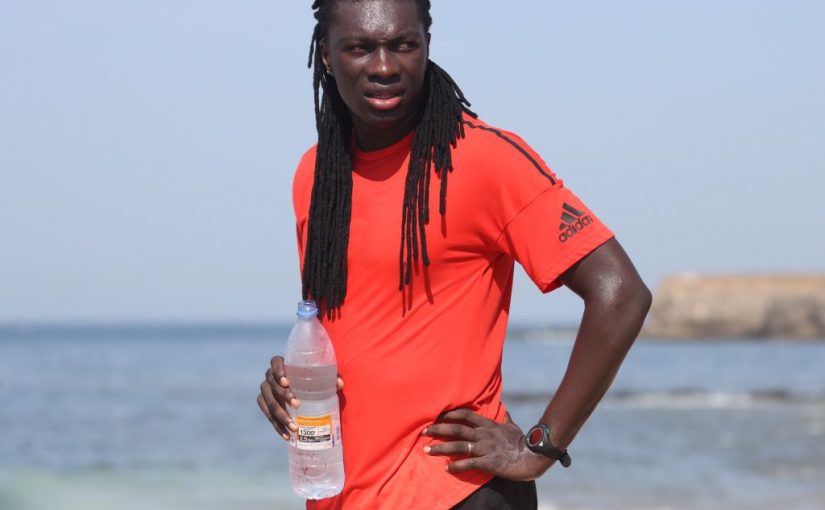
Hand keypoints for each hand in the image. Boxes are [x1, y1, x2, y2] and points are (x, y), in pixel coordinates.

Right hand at [257, 356, 343, 440]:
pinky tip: (286, 436)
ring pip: (269, 403)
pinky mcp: (264, 403)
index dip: (278, 371)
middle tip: (297, 405)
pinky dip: (277, 426)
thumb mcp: (319, 374)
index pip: (275, 362)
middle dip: (283, 397)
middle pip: (272, 385)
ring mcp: (265, 390)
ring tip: (294, 427)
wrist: (297, 387)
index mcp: (281, 364)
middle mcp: (270, 376)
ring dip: (281, 416)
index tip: (287, 382)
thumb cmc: (310, 377)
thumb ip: (330, 377)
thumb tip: (340, 384)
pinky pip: (267, 415)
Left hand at [422, 409, 553, 480]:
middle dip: (438, 430)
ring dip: (441, 448)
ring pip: (459, 446)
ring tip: (427, 451)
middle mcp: (484, 435)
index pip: (465, 414)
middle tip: (423, 431)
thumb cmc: (522, 441)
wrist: (531, 456)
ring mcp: (485, 448)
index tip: (437, 416)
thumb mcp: (512, 426)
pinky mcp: (488, 462)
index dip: (450, 414)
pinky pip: (469, 463)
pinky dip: (457, 465)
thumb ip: (505, 418)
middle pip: (457, 429)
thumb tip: (504, 409)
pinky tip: (447, 468)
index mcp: (488, 425)